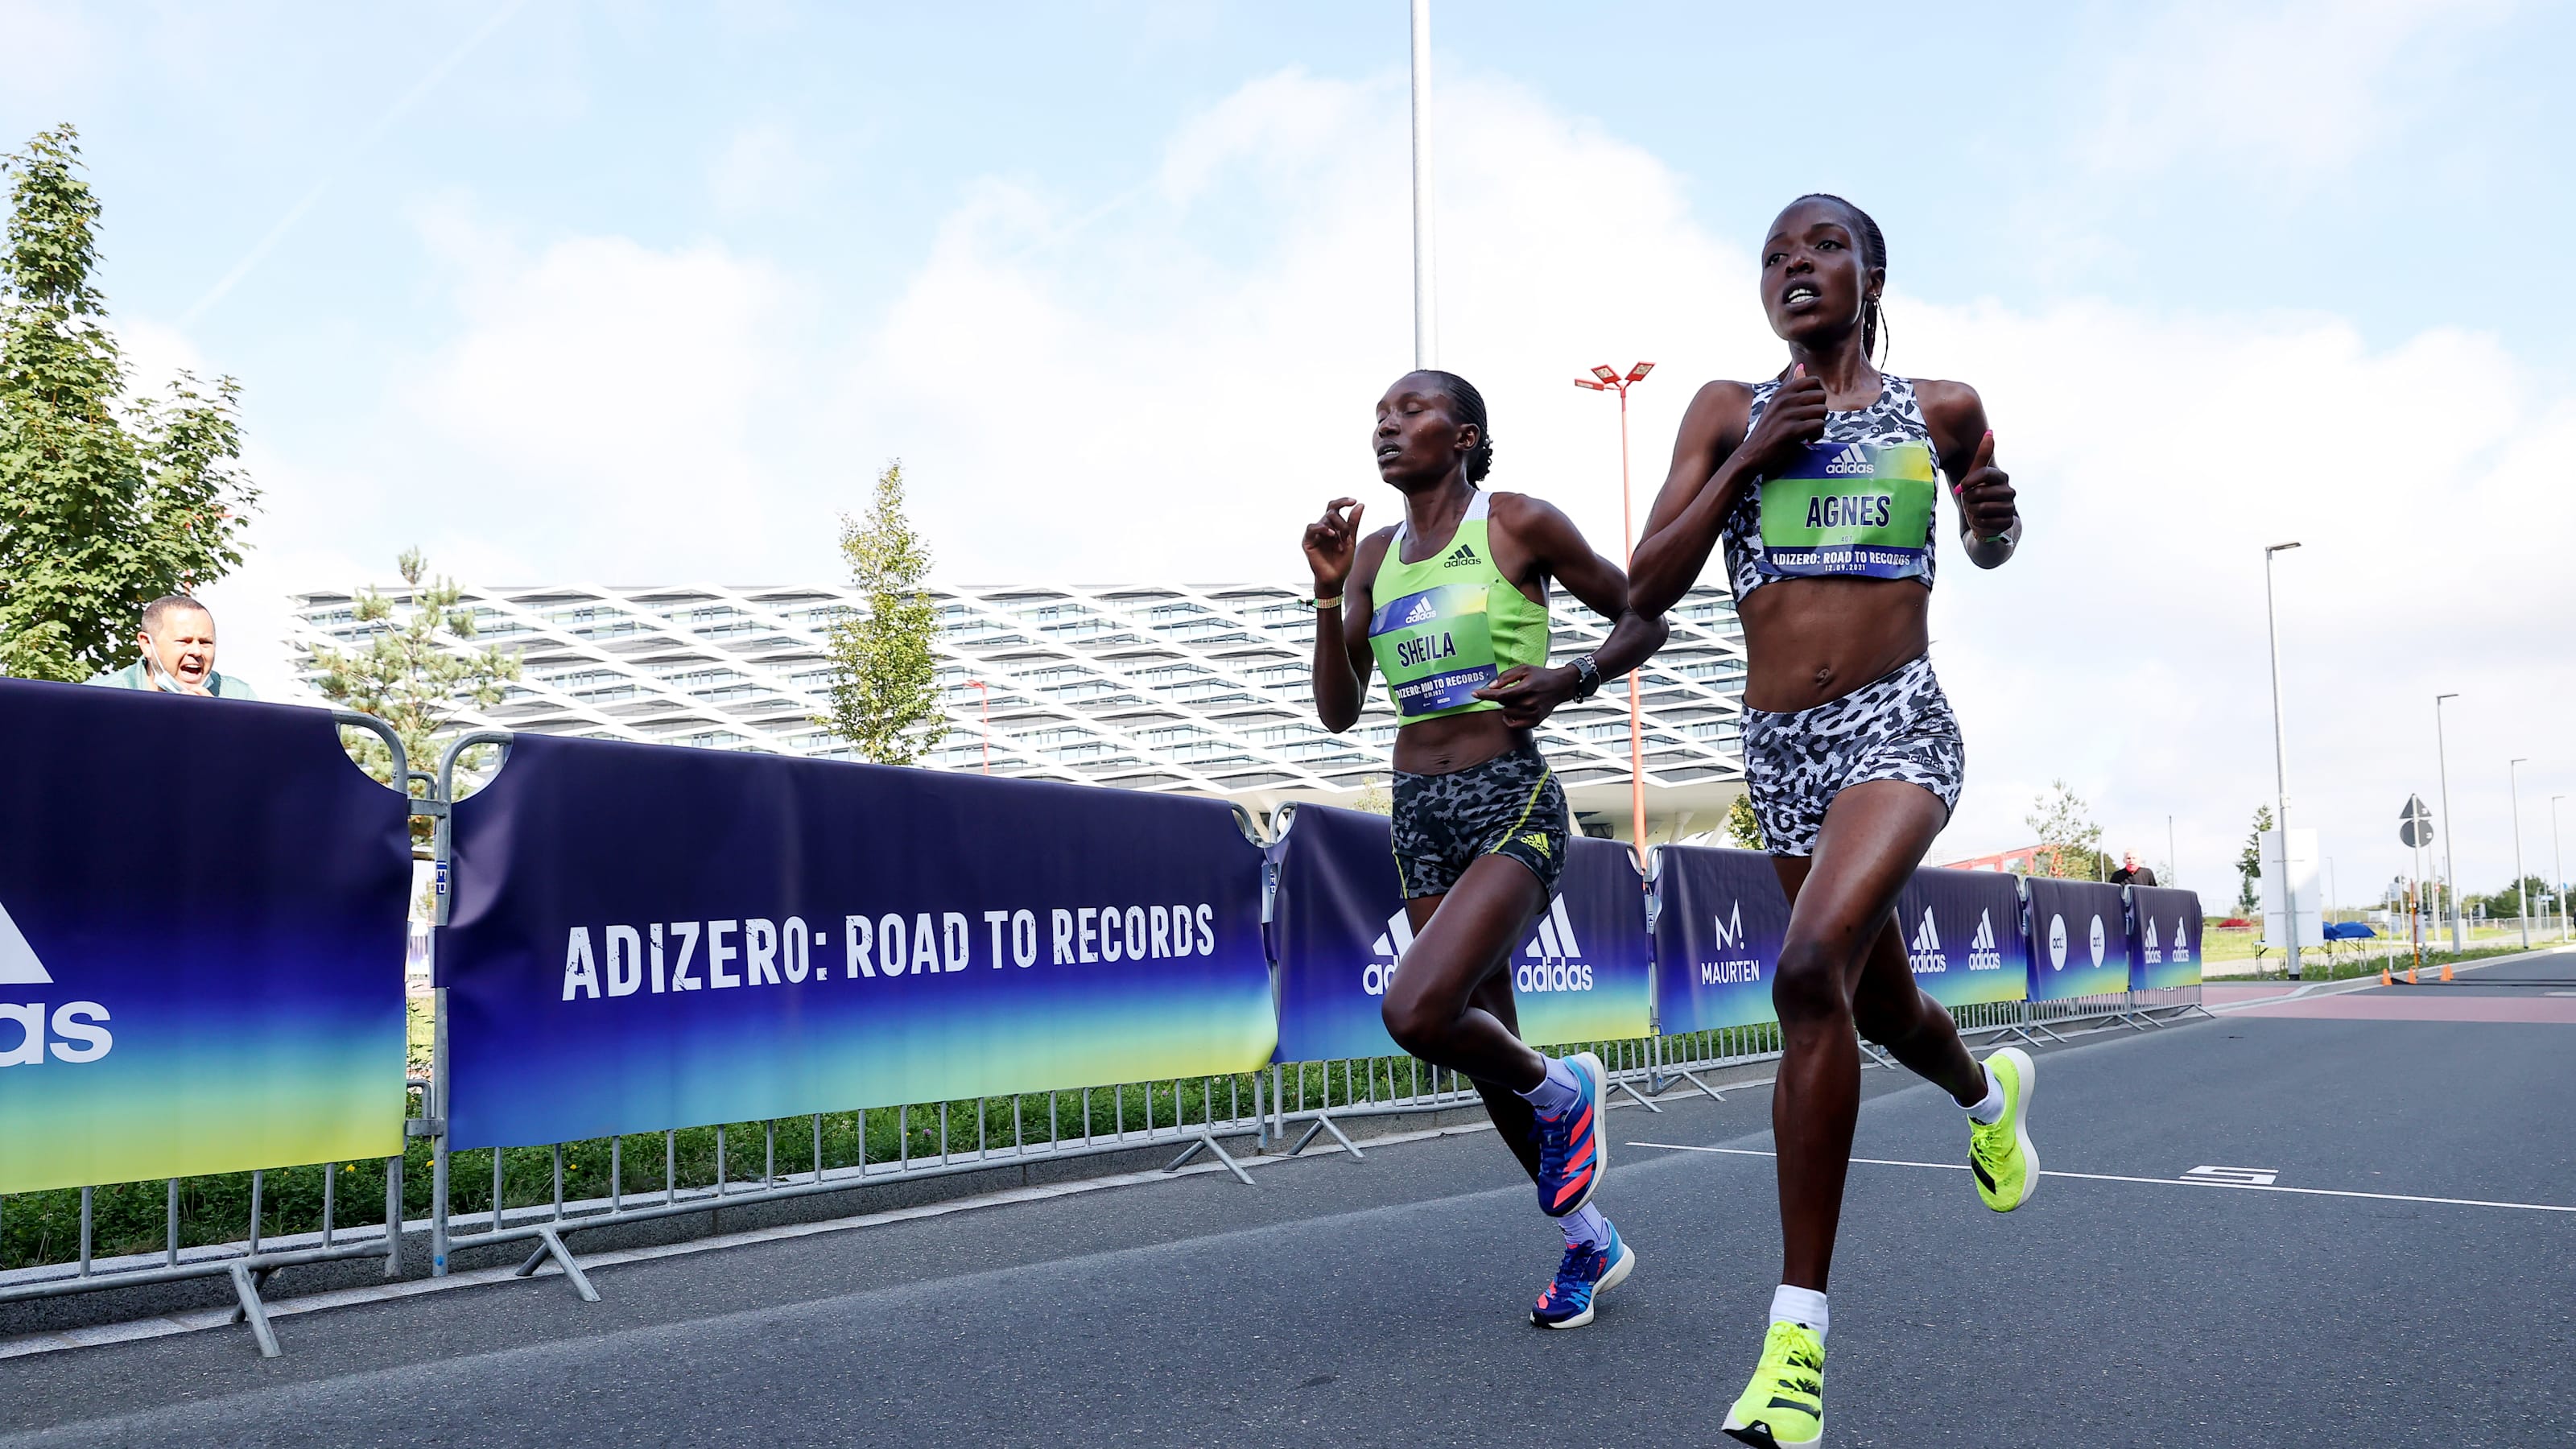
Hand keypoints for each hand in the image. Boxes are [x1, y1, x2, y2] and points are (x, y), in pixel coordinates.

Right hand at [1301, 497, 1364, 594]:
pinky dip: (1322, 528)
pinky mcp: (1308, 541)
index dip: (1343, 502)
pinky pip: (1312, 528)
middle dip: (1343, 523)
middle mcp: (1324, 528)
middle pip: (1331, 512)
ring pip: (1325, 520)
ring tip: (1341, 544)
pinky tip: (1331, 534)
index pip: (1335, 507)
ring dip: (1337, 530)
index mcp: (1333, 526)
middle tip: (1347, 537)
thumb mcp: (1351, 540)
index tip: (1353, 501)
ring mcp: (1315, 534)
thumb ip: (1353, 523)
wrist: (1335, 579)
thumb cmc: (1341, 563)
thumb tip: (1359, 505)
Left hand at [1473, 664, 1579, 728]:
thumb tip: (1491, 686)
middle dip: (1502, 697)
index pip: (1500, 695)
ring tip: (1518, 699)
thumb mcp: (1524, 669)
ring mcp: (1533, 714)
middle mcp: (1530, 703)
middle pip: (1503, 704)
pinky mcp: (1535, 721)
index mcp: (1527, 688)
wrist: (1560, 686)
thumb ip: (1506, 677)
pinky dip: (1510, 718)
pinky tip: (1514, 711)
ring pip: (1507, 713)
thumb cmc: (1541, 676)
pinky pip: (1514, 724)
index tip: (1474, 693)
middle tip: (1512, 691)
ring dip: (1507, 706)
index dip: (1485, 695)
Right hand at [1737, 363, 1828, 478]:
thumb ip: (1791, 387)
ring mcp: (1787, 414)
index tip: (1809, 408)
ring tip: (1809, 432)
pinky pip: (1818, 426)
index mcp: (1782, 392)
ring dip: (1819, 424)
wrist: (1752, 454)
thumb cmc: (1768, 430)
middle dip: (1820, 411)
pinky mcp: (1791, 430)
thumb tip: (1801, 366)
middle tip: (1810, 421)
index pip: (1814, 381)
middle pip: (1821, 396)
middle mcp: (1784, 400)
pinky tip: (1807, 439)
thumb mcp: (1776, 405)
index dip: (1817, 395)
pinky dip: (1817, 435)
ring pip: (1822, 411)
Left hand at [1953, 430, 2015, 541]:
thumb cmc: (1976, 495)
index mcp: (2001, 477)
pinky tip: (1981, 521)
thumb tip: (1990, 430)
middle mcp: (2010, 491)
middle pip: (1979, 493)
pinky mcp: (2008, 522)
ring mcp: (2011, 507)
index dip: (1969, 481)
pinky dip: (1978, 523)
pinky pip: (1986, 522)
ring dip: (1972, 511)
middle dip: (1969, 499)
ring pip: (1981, 508)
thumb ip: (1983, 455)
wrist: (1982, 520)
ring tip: (1976, 511)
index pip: (1984, 474)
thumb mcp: (1976, 475)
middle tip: (1971, 502)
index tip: (1961, 487)